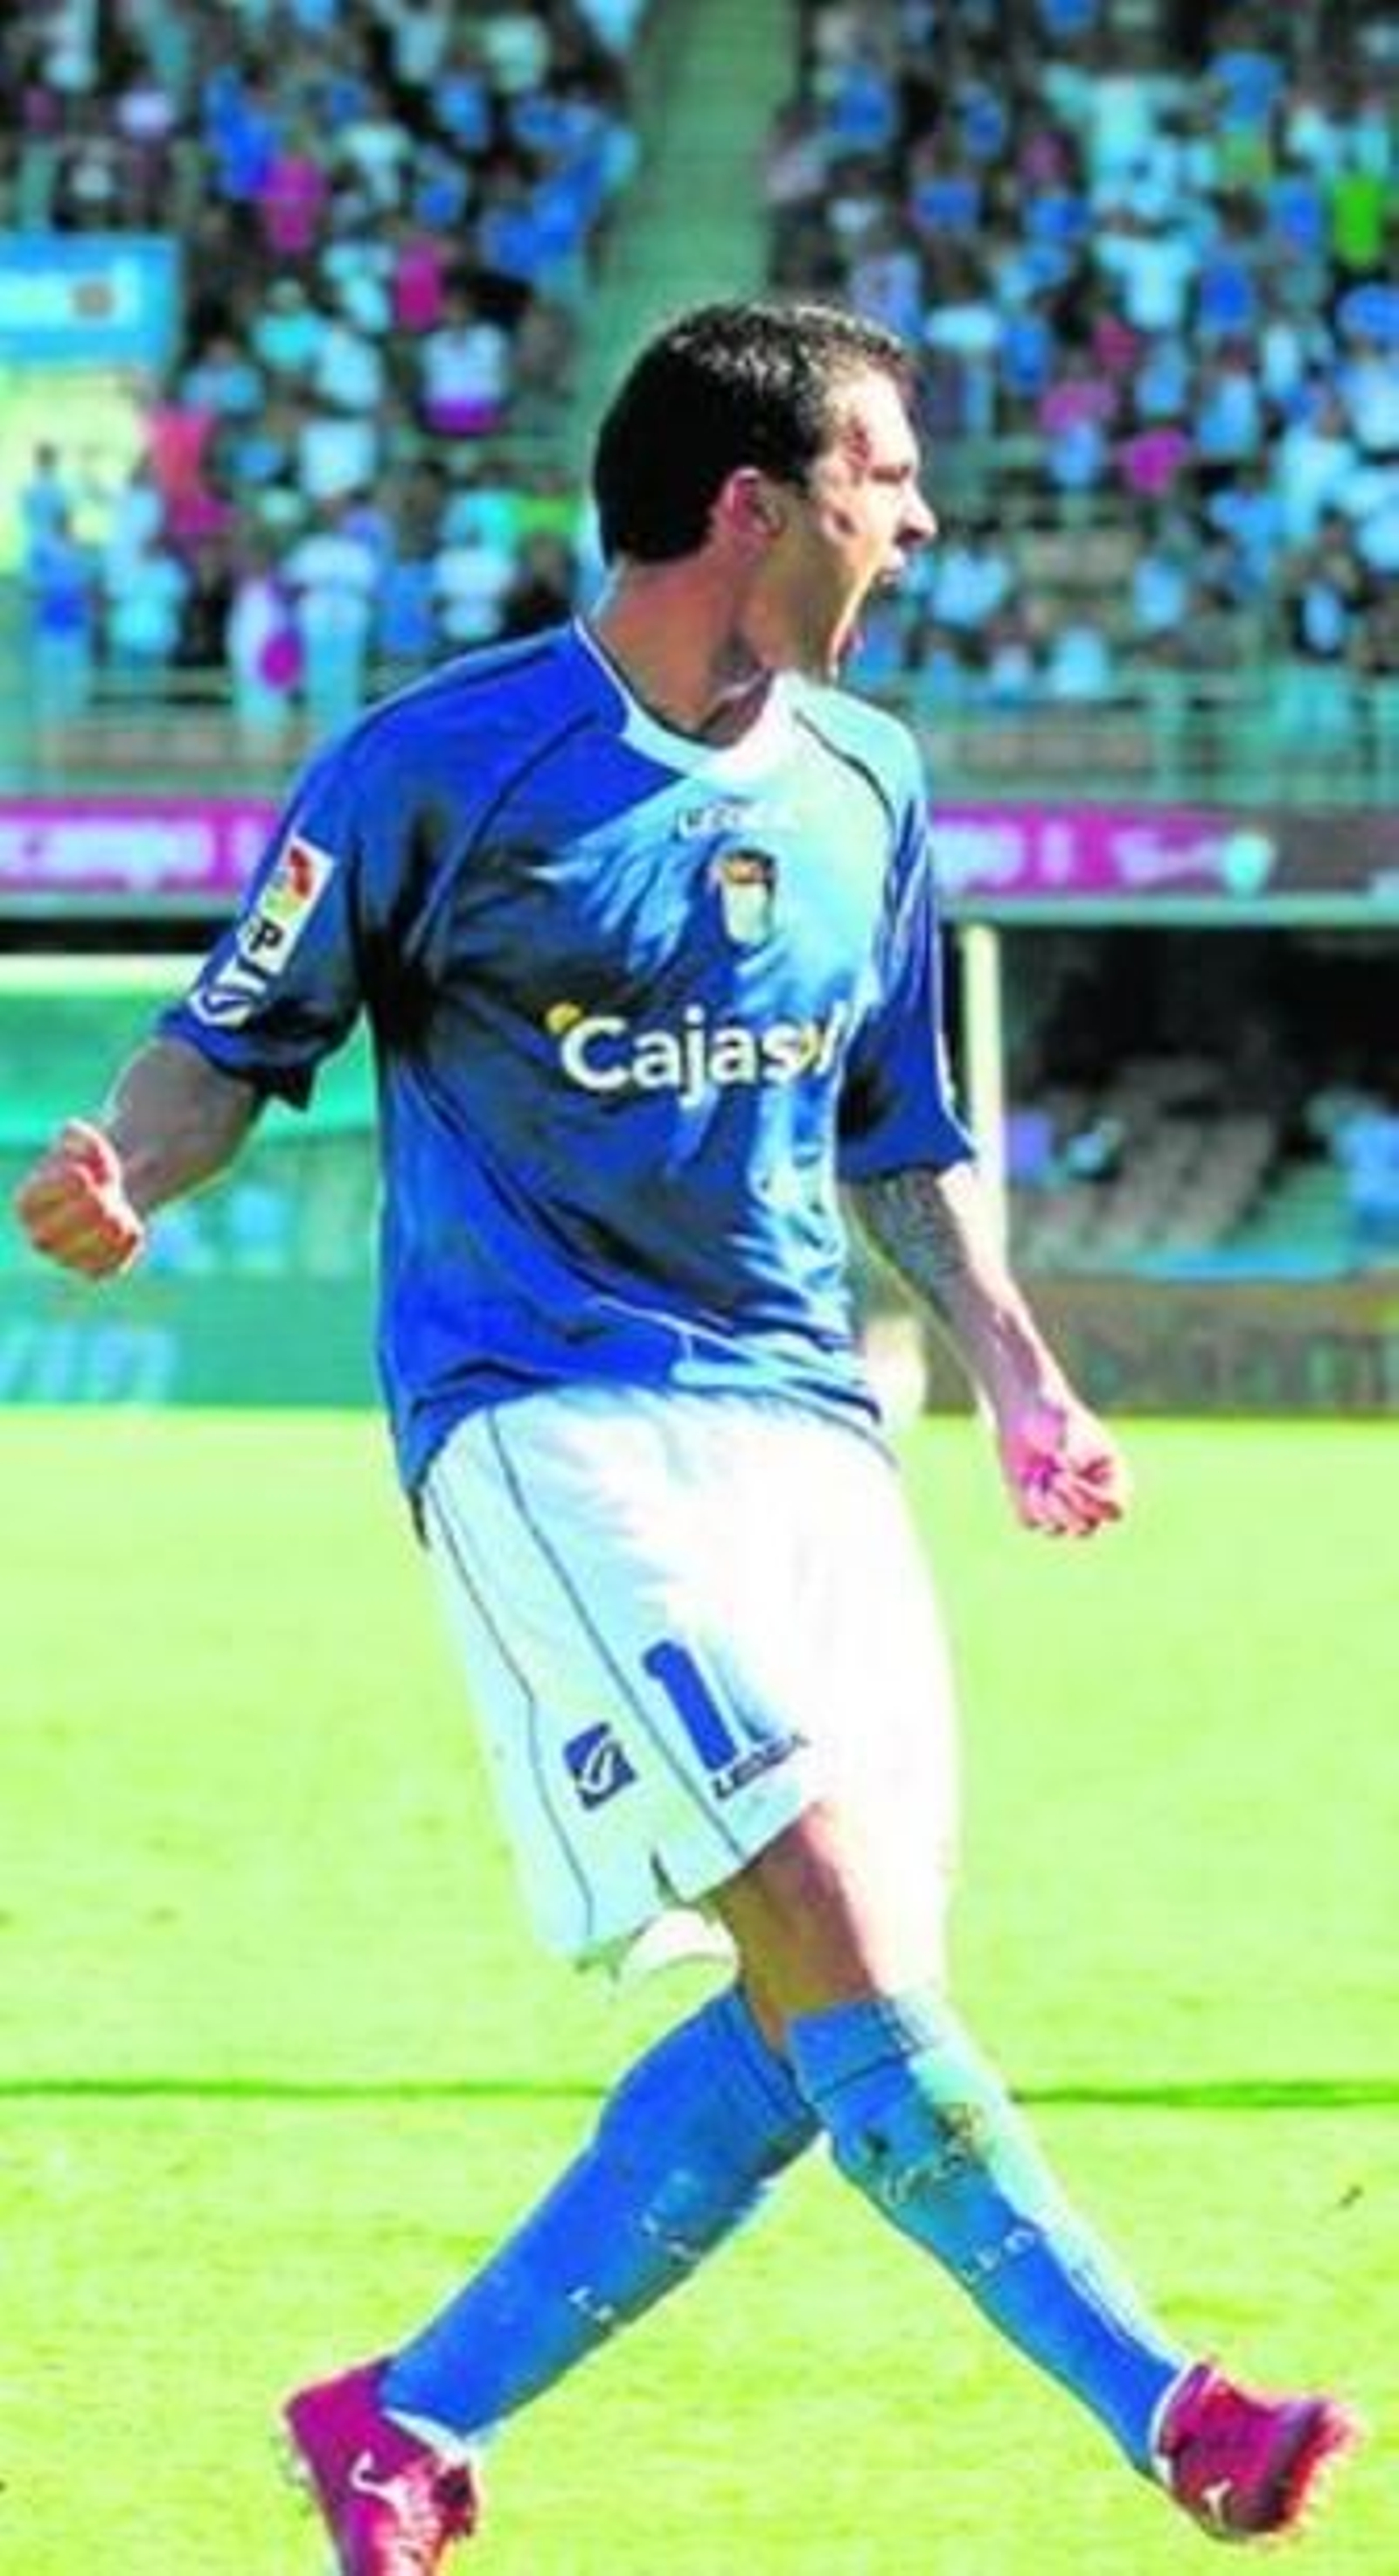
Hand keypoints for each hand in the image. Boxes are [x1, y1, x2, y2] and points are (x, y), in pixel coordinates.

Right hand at [13, 1119, 145, 1277]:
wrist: (113, 1191)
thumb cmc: (91, 1165)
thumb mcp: (84, 1141)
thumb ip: (78, 1136)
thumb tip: (77, 1140)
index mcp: (27, 1203)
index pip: (31, 1203)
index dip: (58, 1189)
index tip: (84, 1174)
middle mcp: (39, 1236)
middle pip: (49, 1236)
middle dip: (83, 1212)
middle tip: (104, 1195)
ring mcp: (65, 1258)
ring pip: (78, 1258)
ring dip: (106, 1230)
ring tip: (119, 1210)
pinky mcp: (93, 1270)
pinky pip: (105, 1269)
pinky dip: (123, 1247)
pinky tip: (130, 1226)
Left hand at [997, 1392, 1129, 1538]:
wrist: (1024, 1414)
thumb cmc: (1056, 1418)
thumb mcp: (1070, 1430)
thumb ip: (1074, 1453)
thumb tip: (1068, 1472)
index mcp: (1113, 1482)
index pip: (1113, 1510)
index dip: (1090, 1499)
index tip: (1065, 1475)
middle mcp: (1091, 1501)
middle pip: (1087, 1529)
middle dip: (1066, 1506)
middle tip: (1054, 1477)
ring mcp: (1064, 1508)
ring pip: (1059, 1530)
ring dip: (1046, 1503)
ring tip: (1041, 1473)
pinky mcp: (1036, 1510)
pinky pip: (1032, 1522)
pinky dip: (1028, 1502)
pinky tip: (1028, 1478)